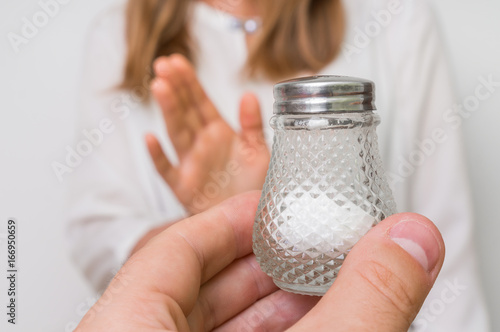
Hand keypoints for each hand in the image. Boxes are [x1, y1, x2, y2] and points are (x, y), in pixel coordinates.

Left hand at [77, 191, 444, 330]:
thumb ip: (358, 301)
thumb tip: (409, 243)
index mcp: (125, 331)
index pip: (173, 247)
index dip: (231, 218)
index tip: (273, 206)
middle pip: (194, 288)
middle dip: (264, 268)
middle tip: (310, 253)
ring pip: (209, 330)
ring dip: (270, 313)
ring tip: (319, 295)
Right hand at [147, 55, 269, 213]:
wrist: (248, 220)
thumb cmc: (254, 186)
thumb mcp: (260, 153)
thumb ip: (253, 126)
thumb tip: (249, 95)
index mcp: (219, 133)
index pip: (201, 102)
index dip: (190, 82)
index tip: (177, 61)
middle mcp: (201, 144)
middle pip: (185, 112)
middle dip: (175, 87)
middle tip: (162, 64)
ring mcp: (189, 164)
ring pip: (176, 133)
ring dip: (168, 111)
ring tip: (159, 86)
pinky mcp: (182, 187)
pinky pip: (167, 170)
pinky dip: (158, 156)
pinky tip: (150, 139)